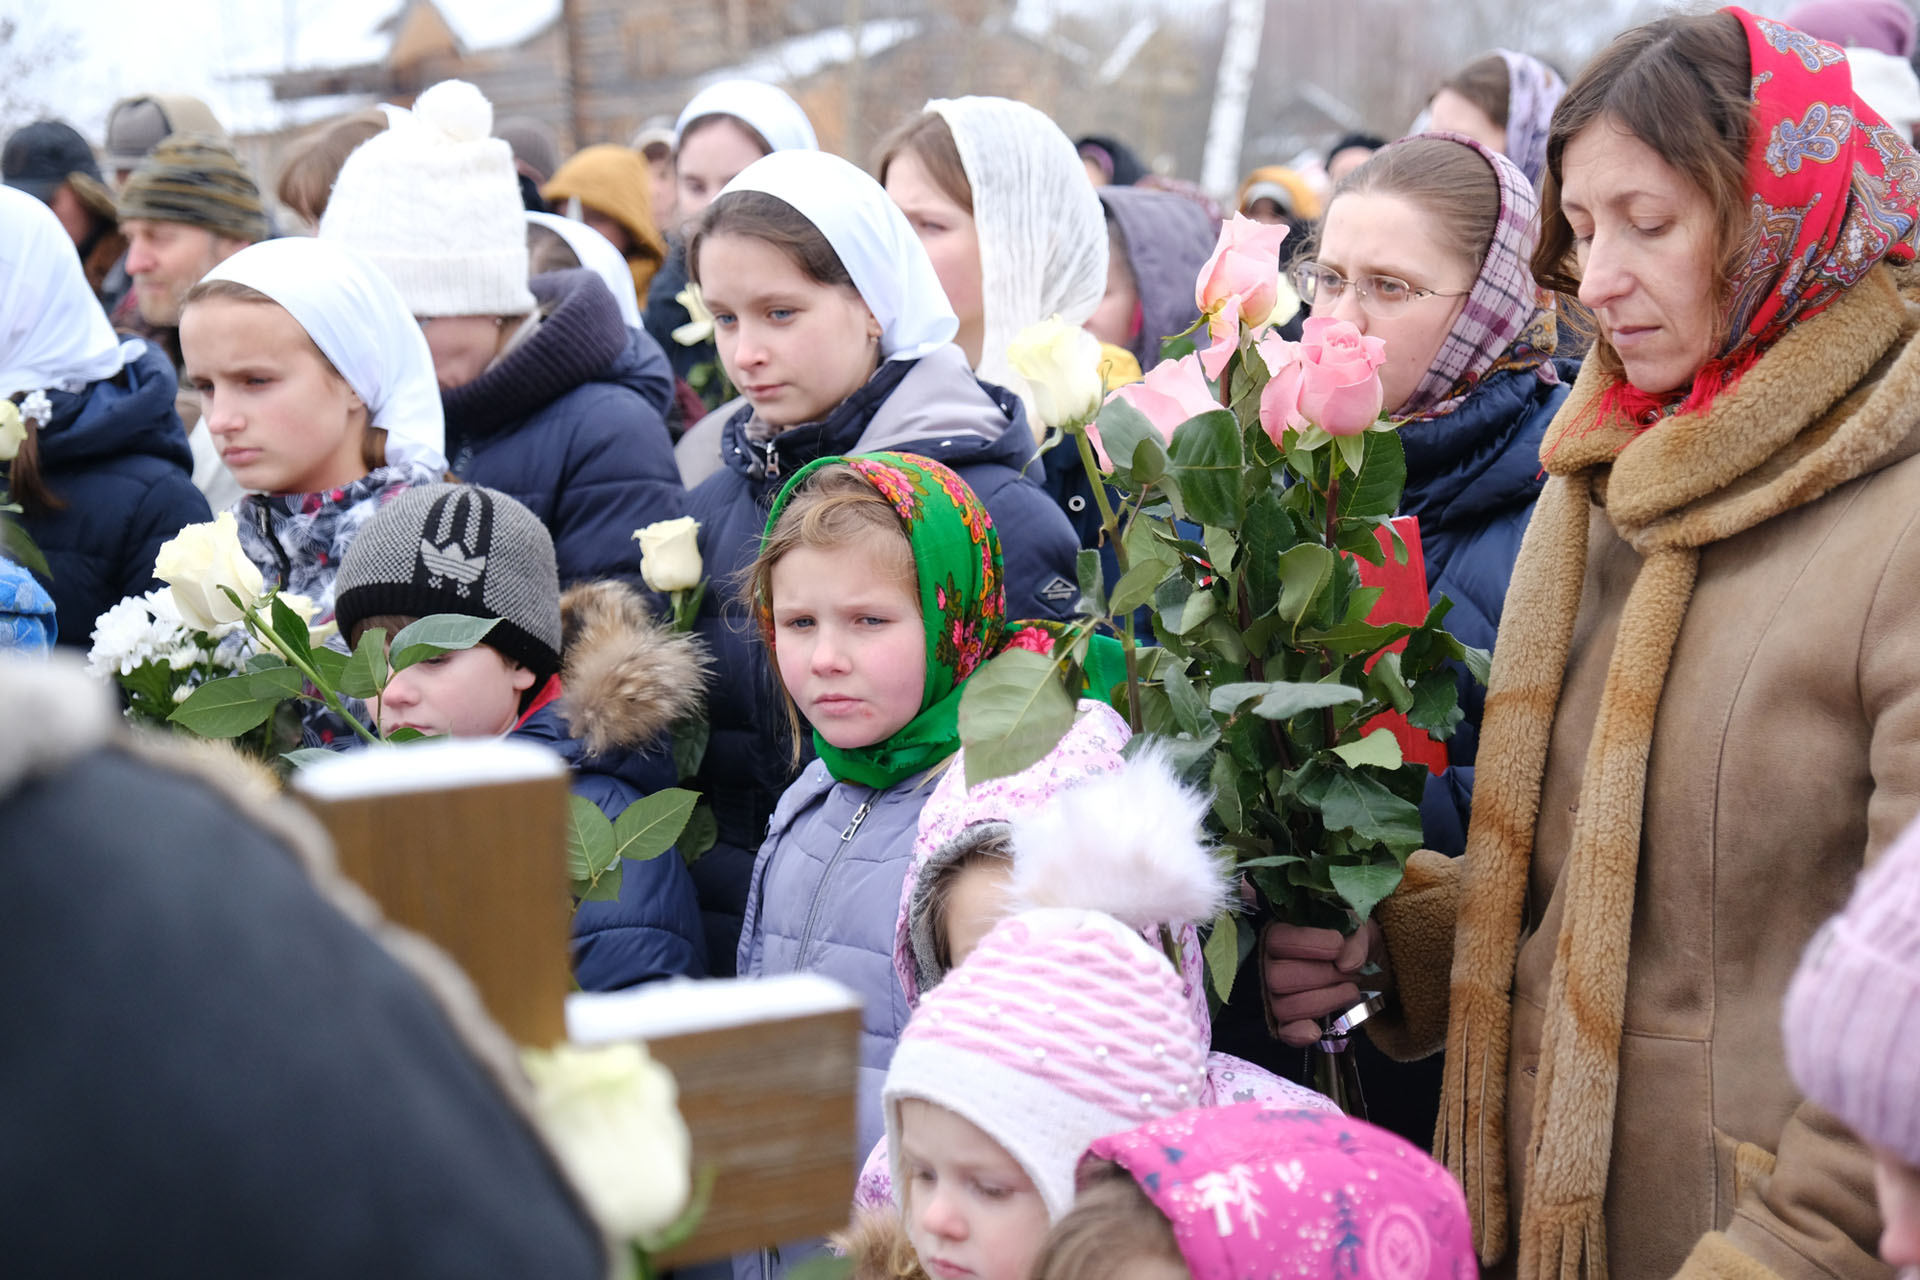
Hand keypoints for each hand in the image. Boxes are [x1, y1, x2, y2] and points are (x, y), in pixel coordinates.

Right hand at [1262, 919, 1386, 1047]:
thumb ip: (1353, 941)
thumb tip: (1346, 963)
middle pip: (1278, 978)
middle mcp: (1270, 966)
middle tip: (1349, 972)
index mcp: (1278, 936)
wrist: (1357, 960)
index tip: (1339, 945)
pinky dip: (1299, 1033)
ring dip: (1325, 1001)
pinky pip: (1285, 1032)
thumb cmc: (1347, 940)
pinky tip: (1316, 1031)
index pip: (1279, 941)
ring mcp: (1277, 996)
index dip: (1310, 944)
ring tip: (1350, 990)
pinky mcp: (1289, 1021)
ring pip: (1284, 1007)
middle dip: (1322, 976)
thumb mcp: (1355, 929)